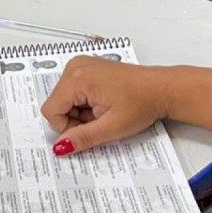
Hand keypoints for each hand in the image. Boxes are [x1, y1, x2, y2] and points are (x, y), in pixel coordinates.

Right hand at [40, 57, 171, 155]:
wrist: (160, 89)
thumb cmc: (142, 103)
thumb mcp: (112, 127)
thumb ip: (82, 138)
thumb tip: (60, 147)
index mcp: (77, 78)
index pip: (51, 110)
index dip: (67, 127)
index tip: (89, 130)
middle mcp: (75, 66)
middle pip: (57, 103)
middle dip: (75, 119)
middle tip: (101, 120)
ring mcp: (80, 65)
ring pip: (65, 98)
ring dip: (80, 111)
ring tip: (104, 111)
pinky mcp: (86, 68)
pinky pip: (73, 90)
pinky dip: (84, 103)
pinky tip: (103, 103)